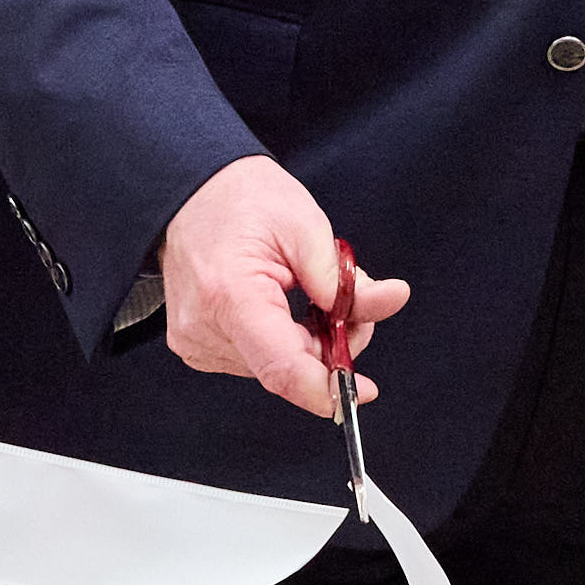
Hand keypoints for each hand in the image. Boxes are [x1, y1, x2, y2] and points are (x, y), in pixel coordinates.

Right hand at [158, 154, 400, 423]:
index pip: (283, 367)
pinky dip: (284, 340)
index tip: (364, 390)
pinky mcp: (196, 347)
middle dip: (331, 347)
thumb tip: (392, 299)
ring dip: (308, 342)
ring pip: (276, 367)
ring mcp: (196, 342)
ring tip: (309, 294)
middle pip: (288, 368)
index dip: (329, 388)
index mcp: (230, 295)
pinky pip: (256, 360)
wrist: (191, 194)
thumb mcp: (307, 226)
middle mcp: (205, 328)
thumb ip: (348, 278)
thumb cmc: (244, 200)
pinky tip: (284, 307)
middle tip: (349, 303)